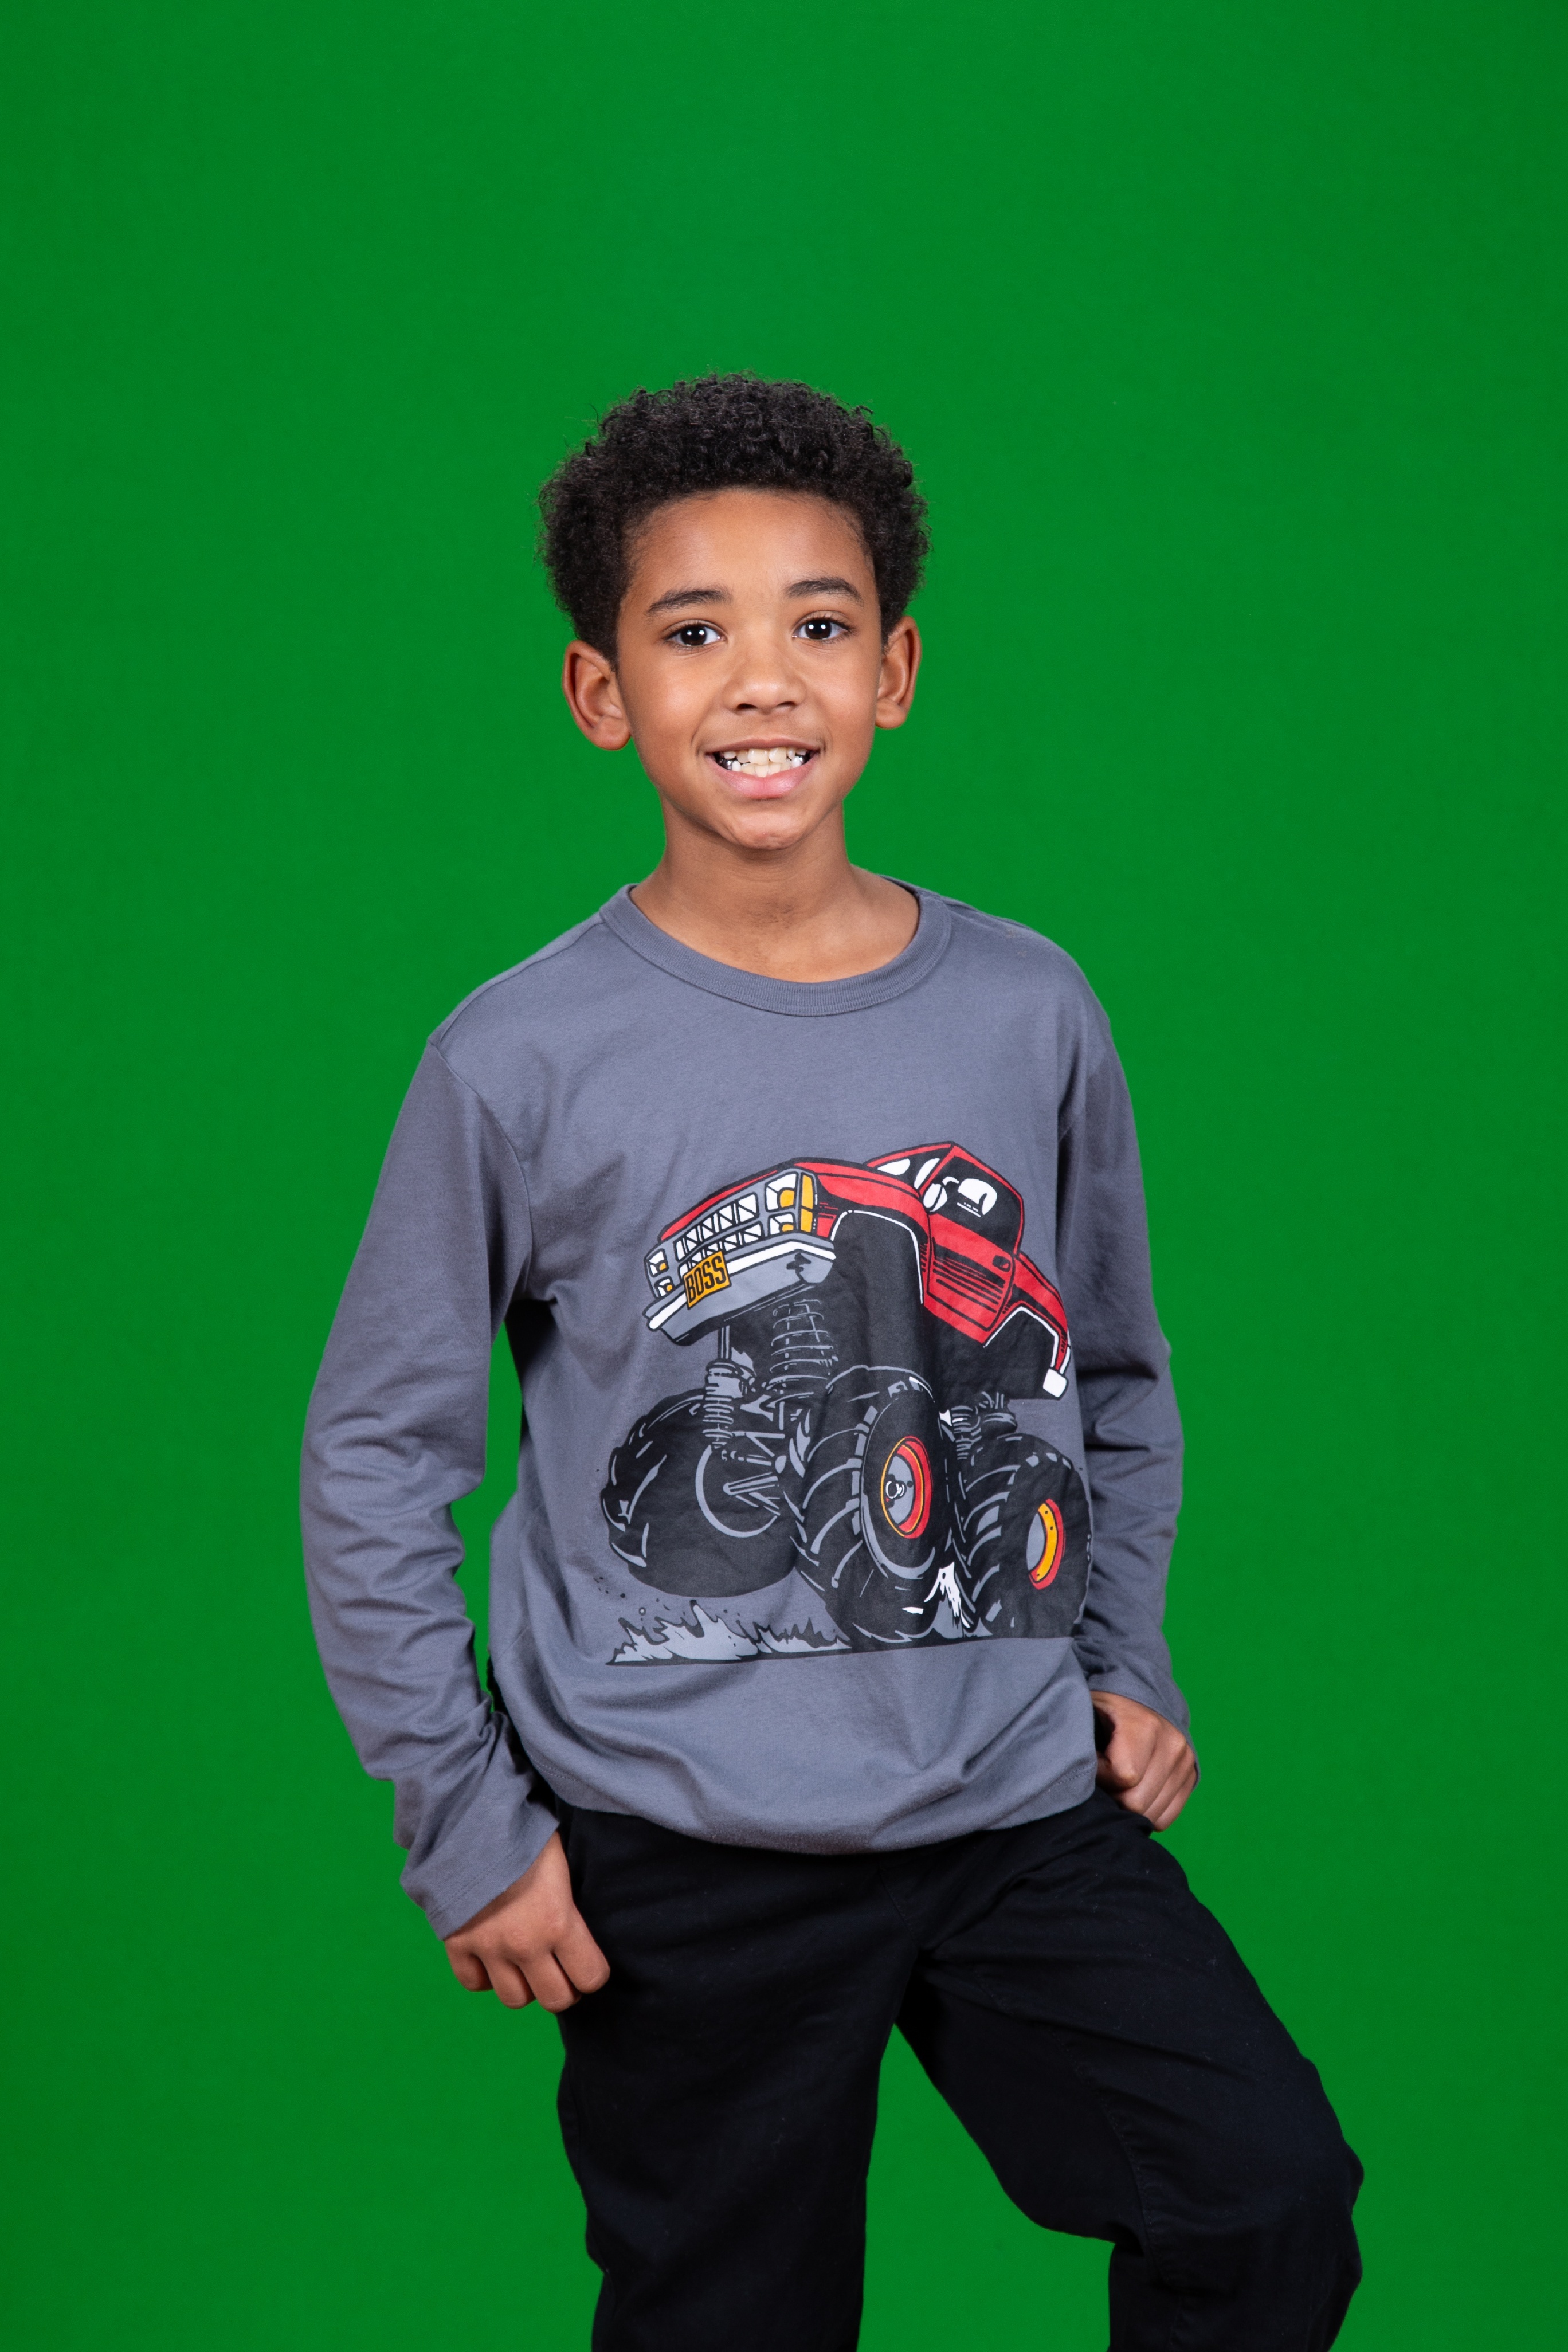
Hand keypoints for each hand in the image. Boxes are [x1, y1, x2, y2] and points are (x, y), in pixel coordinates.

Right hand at [443, 1832, 609, 2012]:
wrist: (471, 1815)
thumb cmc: (525, 1830)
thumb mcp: (564, 1862)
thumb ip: (572, 1903)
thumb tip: (584, 1927)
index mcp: (558, 1921)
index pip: (591, 1977)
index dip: (593, 1971)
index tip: (588, 1960)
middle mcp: (525, 1943)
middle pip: (555, 1999)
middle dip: (564, 1986)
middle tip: (561, 1968)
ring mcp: (488, 1947)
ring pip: (515, 1999)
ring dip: (526, 1985)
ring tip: (528, 1963)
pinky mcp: (456, 1942)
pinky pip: (473, 1983)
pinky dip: (485, 1976)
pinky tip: (493, 1956)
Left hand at [1092, 1690, 1196, 1830]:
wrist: (1137, 1699)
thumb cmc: (1104, 1709)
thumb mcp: (1086, 1711)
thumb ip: (1078, 1740)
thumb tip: (1075, 1776)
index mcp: (1145, 1725)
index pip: (1124, 1776)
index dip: (1101, 1776)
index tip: (1093, 1762)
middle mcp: (1172, 1743)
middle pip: (1138, 1802)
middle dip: (1113, 1796)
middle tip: (1103, 1778)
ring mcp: (1185, 1762)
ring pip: (1152, 1814)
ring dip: (1127, 1807)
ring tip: (1118, 1782)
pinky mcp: (1190, 1776)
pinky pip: (1166, 1817)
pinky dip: (1146, 1813)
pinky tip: (1133, 1792)